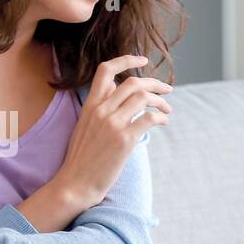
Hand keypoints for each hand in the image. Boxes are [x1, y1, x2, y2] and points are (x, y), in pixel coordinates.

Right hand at [57, 55, 172, 208]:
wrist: (75, 183)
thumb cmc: (81, 160)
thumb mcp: (84, 127)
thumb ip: (99, 108)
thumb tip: (116, 92)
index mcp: (90, 106)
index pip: (106, 70)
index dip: (126, 60)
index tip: (142, 59)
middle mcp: (101, 111)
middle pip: (133, 82)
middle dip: (155, 83)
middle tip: (167, 90)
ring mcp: (112, 124)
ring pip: (143, 97)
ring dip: (161, 101)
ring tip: (168, 109)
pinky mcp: (124, 140)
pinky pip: (149, 118)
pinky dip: (161, 117)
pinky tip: (163, 122)